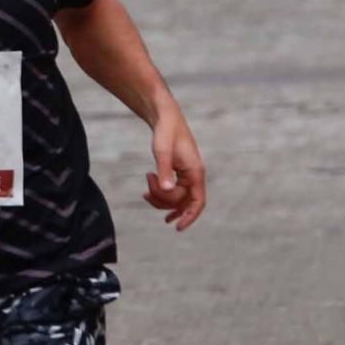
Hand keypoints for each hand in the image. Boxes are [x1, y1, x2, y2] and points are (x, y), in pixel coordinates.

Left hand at [143, 101, 205, 231]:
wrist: (164, 116)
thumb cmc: (166, 131)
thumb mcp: (163, 151)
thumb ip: (165, 171)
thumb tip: (167, 190)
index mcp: (195, 171)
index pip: (198, 202)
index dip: (190, 217)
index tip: (177, 228)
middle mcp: (194, 175)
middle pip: (182, 201)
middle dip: (163, 201)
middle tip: (146, 192)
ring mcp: (187, 174)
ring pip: (176, 198)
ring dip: (161, 199)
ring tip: (145, 192)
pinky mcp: (179, 172)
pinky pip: (173, 191)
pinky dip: (161, 195)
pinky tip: (149, 194)